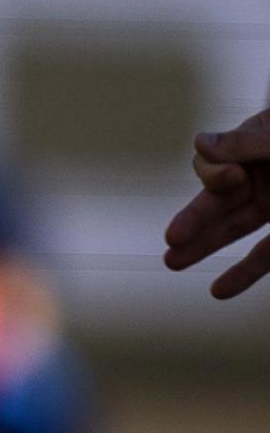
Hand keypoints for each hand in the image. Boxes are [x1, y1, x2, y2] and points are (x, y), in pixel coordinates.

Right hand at [166, 105, 269, 298]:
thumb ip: (250, 142)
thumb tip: (200, 144)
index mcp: (260, 144)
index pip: (216, 158)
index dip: (214, 172)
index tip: (234, 177)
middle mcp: (265, 175)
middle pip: (217, 199)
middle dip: (193, 220)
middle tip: (172, 239)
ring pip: (234, 228)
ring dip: (204, 247)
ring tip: (172, 262)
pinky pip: (266, 256)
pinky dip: (244, 273)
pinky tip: (218, 290)